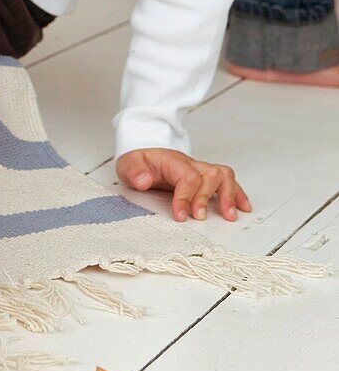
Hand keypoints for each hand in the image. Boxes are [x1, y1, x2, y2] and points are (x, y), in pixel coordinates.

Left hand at [115, 147, 252, 222]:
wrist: (143, 152)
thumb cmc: (139, 161)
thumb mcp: (128, 164)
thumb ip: (134, 172)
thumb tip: (144, 181)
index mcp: (172, 161)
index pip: (187, 176)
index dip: (186, 197)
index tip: (180, 216)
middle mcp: (190, 163)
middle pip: (210, 174)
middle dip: (206, 198)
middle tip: (200, 218)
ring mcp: (200, 169)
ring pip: (223, 175)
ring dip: (229, 195)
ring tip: (229, 216)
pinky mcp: (205, 177)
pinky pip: (226, 180)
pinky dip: (237, 193)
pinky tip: (242, 207)